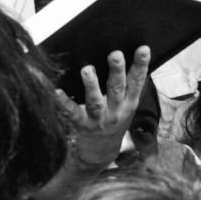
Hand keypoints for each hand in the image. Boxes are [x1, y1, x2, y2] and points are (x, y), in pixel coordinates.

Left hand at [55, 45, 150, 172]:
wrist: (102, 151)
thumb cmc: (114, 117)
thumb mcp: (127, 103)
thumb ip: (129, 83)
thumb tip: (128, 53)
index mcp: (129, 102)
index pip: (137, 81)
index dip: (141, 65)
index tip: (143, 48)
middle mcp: (116, 110)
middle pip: (117, 88)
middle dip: (117, 71)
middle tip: (115, 54)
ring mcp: (99, 119)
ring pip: (95, 101)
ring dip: (91, 86)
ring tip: (87, 70)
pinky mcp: (82, 125)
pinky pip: (72, 114)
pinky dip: (65, 103)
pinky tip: (57, 92)